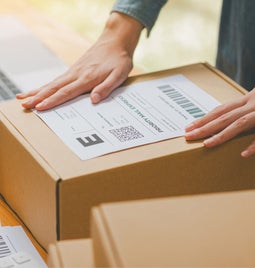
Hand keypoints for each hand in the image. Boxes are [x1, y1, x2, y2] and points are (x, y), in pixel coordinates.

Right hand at [16, 12, 142, 110]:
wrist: (115, 41)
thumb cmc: (119, 60)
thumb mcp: (118, 75)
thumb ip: (106, 87)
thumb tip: (93, 100)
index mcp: (87, 78)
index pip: (66, 92)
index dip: (53, 101)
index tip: (40, 107)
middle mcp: (77, 74)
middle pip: (54, 87)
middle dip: (39, 97)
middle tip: (24, 105)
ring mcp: (74, 71)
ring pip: (53, 83)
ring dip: (38, 91)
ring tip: (24, 97)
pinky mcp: (75, 69)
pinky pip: (58, 79)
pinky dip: (47, 85)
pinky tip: (41, 89)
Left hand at [185, 88, 254, 157]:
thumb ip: (243, 111)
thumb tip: (225, 122)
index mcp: (248, 100)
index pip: (220, 110)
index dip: (203, 119)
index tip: (188, 127)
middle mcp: (252, 105)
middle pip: (224, 117)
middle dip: (204, 127)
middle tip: (188, 136)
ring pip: (240, 123)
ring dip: (222, 134)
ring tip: (206, 144)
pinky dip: (253, 145)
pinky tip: (243, 154)